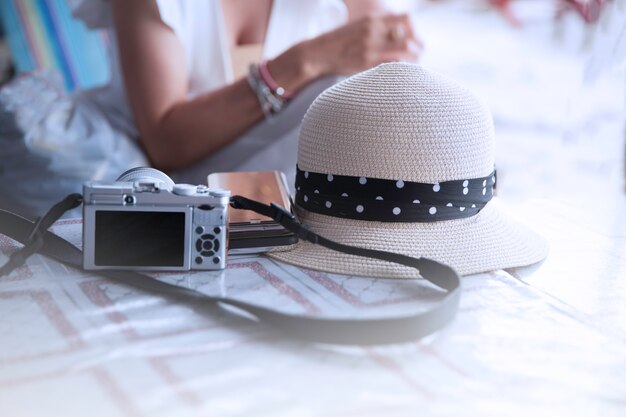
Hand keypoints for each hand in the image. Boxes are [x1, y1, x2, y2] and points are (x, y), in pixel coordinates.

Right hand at [306, 14, 422, 76]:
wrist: (317, 53)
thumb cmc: (339, 41)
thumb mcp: (359, 26)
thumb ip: (378, 27)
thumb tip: (398, 33)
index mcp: (373, 20)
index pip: (406, 20)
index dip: (414, 30)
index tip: (414, 39)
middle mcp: (373, 33)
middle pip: (408, 39)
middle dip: (418, 48)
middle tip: (418, 55)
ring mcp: (369, 49)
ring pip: (403, 53)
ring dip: (412, 61)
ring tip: (412, 65)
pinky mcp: (365, 64)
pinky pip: (390, 67)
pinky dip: (400, 69)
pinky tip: (400, 73)